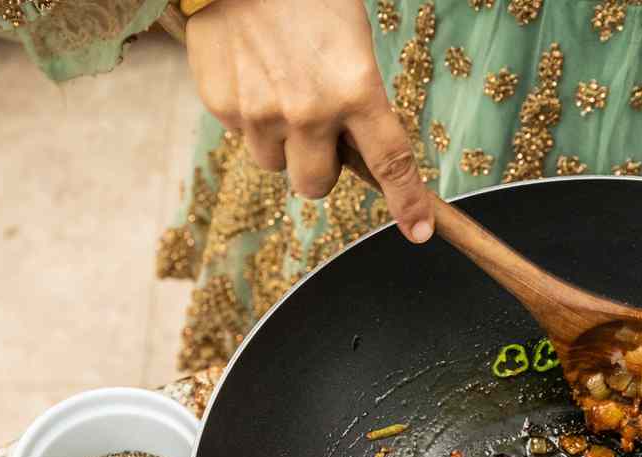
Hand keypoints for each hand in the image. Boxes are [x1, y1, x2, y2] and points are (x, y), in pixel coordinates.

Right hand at [185, 0, 433, 242]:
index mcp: (355, 90)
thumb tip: (355, 146)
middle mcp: (309, 112)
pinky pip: (242, 134)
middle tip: (317, 129)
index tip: (418, 231)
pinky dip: (249, 114)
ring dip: (280, 141)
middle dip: (320, 167)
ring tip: (277, 86)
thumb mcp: (351, 40)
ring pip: (275, 164)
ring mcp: (260, 113)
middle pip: (316, 185)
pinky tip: (251, 72)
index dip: (407, 202)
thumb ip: (357, 98)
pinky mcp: (222, 106)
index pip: (390, 162)